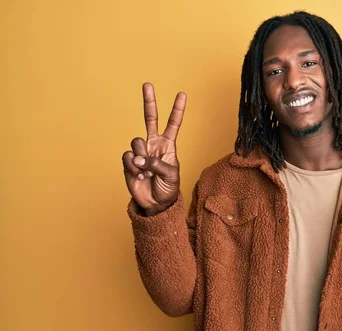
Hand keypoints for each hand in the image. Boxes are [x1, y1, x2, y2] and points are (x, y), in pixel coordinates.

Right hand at [122, 82, 186, 215]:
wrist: (155, 203)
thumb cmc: (168, 188)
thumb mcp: (171, 175)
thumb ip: (156, 163)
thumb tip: (138, 157)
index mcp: (168, 145)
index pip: (173, 123)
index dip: (177, 110)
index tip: (182, 94)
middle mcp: (153, 144)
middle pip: (150, 118)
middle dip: (149, 101)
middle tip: (147, 84)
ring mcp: (140, 151)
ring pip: (136, 142)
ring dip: (142, 158)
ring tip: (146, 172)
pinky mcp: (129, 162)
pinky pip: (128, 157)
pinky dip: (133, 167)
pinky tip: (139, 176)